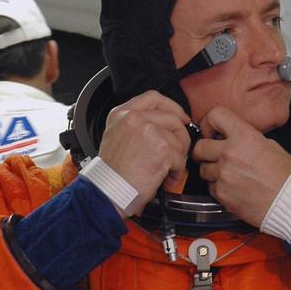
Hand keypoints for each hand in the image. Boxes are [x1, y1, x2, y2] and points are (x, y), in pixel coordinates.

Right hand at [98, 91, 190, 212]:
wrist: (109, 192)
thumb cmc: (112, 174)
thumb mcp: (116, 137)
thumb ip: (135, 126)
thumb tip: (163, 127)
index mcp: (121, 114)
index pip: (153, 98)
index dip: (172, 106)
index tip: (181, 117)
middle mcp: (134, 118)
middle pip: (172, 118)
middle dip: (181, 137)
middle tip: (178, 152)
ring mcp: (148, 131)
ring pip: (178, 140)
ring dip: (177, 158)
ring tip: (166, 170)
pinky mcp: (161, 148)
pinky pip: (179, 158)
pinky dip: (176, 171)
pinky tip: (165, 178)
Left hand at [193, 107, 290, 227]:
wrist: (290, 202)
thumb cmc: (286, 176)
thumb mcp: (270, 145)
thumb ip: (246, 138)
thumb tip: (232, 137)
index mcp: (244, 136)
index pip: (215, 116)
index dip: (209, 123)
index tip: (211, 131)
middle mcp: (230, 153)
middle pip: (199, 147)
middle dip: (204, 151)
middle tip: (212, 156)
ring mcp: (224, 175)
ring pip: (203, 170)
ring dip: (212, 172)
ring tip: (229, 175)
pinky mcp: (222, 194)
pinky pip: (210, 188)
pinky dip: (219, 189)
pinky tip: (234, 188)